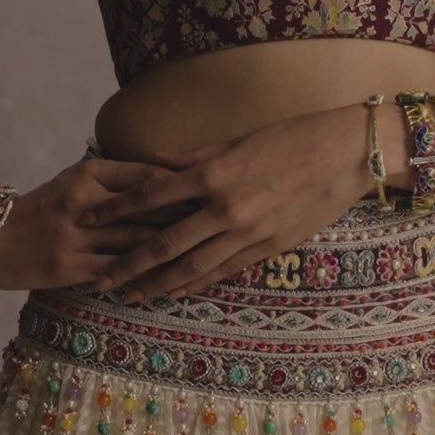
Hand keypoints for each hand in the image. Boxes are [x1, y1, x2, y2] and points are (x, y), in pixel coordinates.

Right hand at [0, 151, 214, 295]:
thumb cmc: (42, 209)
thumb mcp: (74, 182)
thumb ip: (115, 178)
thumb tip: (168, 174)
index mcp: (88, 174)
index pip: (146, 176)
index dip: (183, 184)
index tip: (215, 188)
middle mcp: (83, 200)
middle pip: (148, 209)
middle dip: (189, 217)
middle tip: (224, 222)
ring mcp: (75, 235)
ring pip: (136, 242)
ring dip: (173, 250)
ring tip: (206, 253)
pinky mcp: (68, 266)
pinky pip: (115, 271)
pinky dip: (143, 276)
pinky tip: (168, 282)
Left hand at [90, 104, 375, 303]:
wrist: (347, 155)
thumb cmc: (293, 137)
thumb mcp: (237, 142)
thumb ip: (192, 159)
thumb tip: (152, 166)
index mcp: (212, 175)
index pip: (149, 196)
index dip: (114, 211)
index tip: (87, 221)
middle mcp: (225, 209)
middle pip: (163, 245)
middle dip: (126, 265)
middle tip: (98, 281)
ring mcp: (247, 233)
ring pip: (191, 268)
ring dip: (156, 285)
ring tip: (130, 296)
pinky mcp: (268, 248)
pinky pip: (223, 271)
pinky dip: (195, 283)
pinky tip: (175, 292)